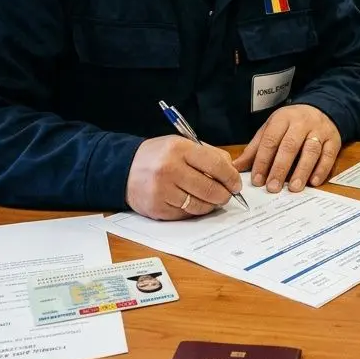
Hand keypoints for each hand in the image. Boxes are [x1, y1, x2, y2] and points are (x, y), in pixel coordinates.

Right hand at [125, 135, 242, 219]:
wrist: (123, 168)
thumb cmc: (159, 156)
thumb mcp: (182, 144)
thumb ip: (209, 154)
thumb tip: (232, 171)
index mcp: (179, 149)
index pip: (216, 165)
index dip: (231, 177)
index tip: (236, 184)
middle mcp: (170, 169)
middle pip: (210, 188)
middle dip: (224, 195)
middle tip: (227, 195)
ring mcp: (162, 190)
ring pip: (199, 205)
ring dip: (210, 205)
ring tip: (211, 200)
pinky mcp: (156, 208)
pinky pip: (185, 214)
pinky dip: (193, 211)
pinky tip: (193, 203)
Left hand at [237, 104, 340, 192]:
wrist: (322, 108)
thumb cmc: (291, 123)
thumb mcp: (271, 128)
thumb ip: (256, 148)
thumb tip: (236, 167)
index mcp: (282, 118)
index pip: (270, 140)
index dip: (263, 161)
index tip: (257, 180)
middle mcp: (301, 123)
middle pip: (290, 146)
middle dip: (280, 168)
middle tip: (273, 188)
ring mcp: (320, 130)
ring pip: (311, 150)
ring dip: (302, 170)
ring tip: (294, 188)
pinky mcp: (334, 139)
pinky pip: (329, 155)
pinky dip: (322, 169)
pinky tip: (313, 182)